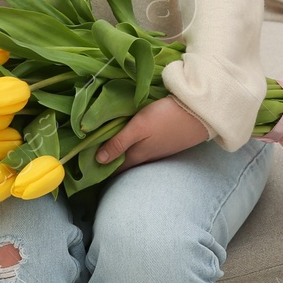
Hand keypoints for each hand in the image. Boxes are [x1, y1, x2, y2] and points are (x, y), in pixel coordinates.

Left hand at [93, 96, 212, 174]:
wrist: (199, 114)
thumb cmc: (165, 117)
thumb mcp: (139, 127)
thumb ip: (119, 142)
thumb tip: (98, 160)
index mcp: (137, 155)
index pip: (113, 168)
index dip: (99, 168)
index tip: (83, 164)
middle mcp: (146, 157)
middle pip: (123, 162)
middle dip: (108, 160)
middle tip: (89, 154)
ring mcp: (157, 151)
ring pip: (133, 156)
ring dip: (120, 153)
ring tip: (104, 145)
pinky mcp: (165, 143)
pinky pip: (144, 149)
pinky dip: (133, 146)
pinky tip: (129, 139)